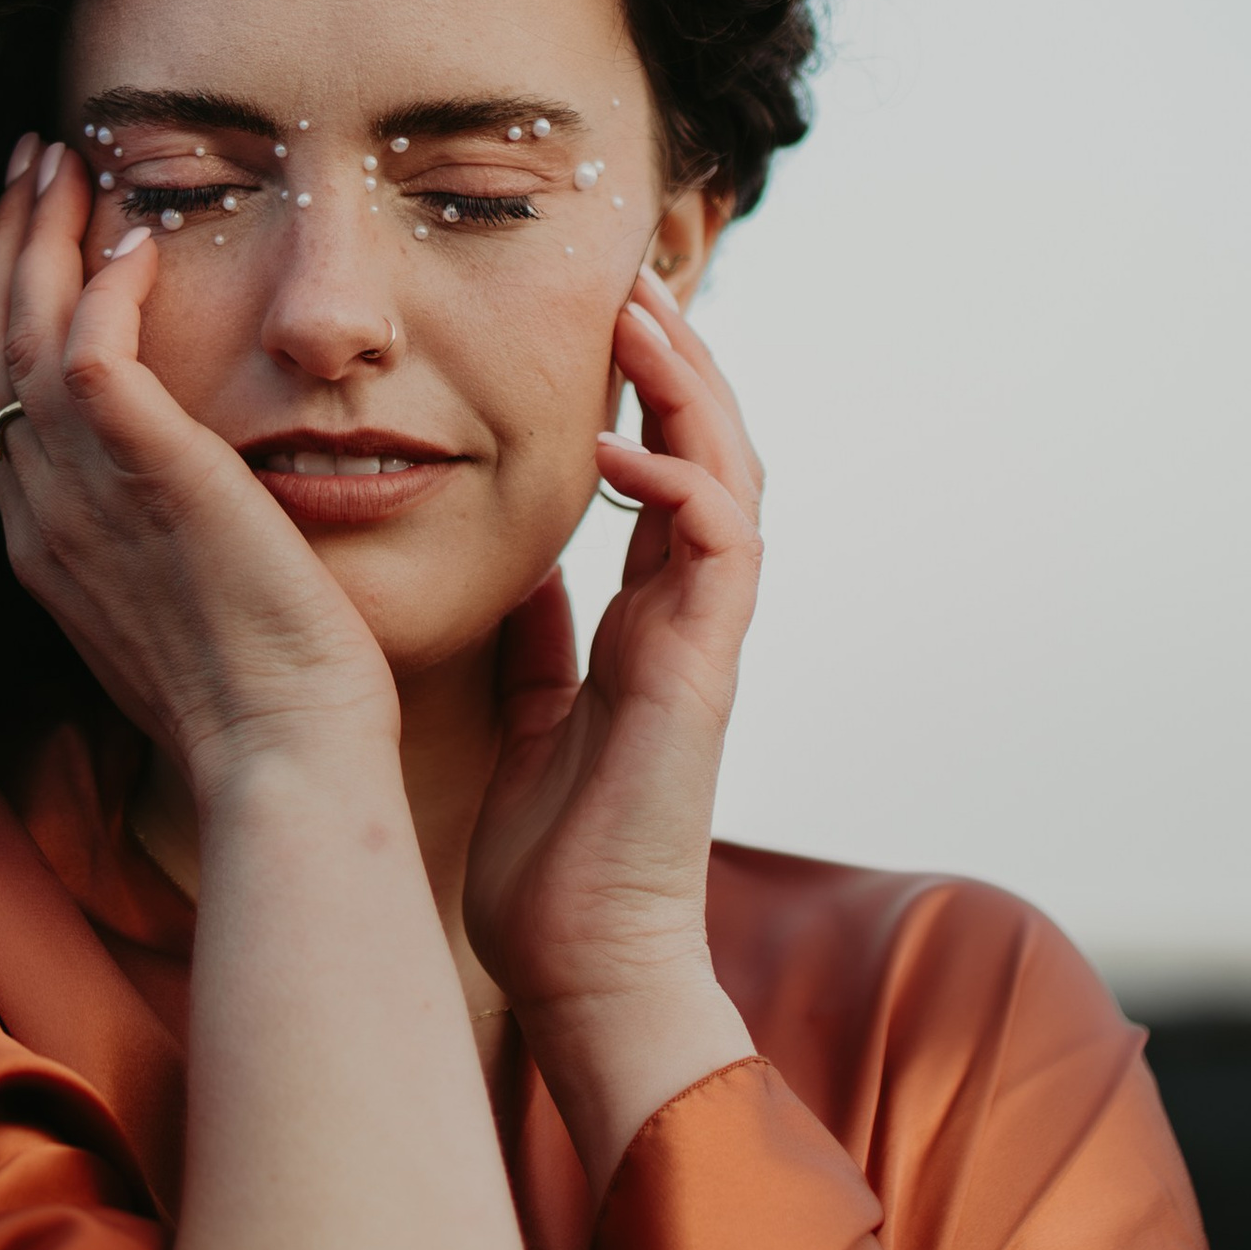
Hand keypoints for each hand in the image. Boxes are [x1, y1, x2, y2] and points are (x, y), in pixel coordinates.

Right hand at [0, 137, 397, 795]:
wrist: (283, 756)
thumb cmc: (260, 695)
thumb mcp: (175, 602)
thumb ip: (152, 532)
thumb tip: (180, 486)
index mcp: (42, 544)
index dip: (0, 301)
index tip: (30, 231)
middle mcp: (39, 515)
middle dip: (4, 243)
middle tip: (30, 162)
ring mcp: (81, 498)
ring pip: (23, 333)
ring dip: (39, 236)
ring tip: (63, 162)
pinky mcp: (147, 475)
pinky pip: (92, 356)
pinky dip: (103, 291)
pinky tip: (136, 241)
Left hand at [462, 273, 760, 1174]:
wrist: (581, 969)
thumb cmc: (548, 866)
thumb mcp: (527, 718)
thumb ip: (539, 640)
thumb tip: (520, 567)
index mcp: (647, 622)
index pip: (662, 475)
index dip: (643, 393)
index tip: (600, 321)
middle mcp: (687, 617)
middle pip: (710, 451)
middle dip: (677, 361)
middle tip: (632, 280)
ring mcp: (705, 639)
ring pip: (730, 475)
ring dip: (689, 391)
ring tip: (641, 317)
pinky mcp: (703, 669)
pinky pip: (716, 545)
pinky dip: (676, 484)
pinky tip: (619, 447)